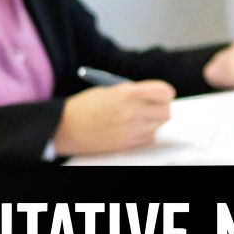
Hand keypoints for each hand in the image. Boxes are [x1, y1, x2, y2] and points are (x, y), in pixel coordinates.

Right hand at [53, 80, 174, 154]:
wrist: (67, 126)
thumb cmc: (86, 105)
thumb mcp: (110, 89)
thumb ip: (133, 91)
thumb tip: (153, 96)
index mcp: (128, 93)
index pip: (164, 92)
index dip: (165, 92)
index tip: (164, 93)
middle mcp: (132, 112)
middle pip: (166, 111)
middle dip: (162, 107)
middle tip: (154, 106)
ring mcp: (131, 130)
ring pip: (159, 126)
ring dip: (154, 121)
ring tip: (140, 117)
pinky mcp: (127, 144)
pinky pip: (149, 138)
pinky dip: (146, 133)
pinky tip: (134, 128)